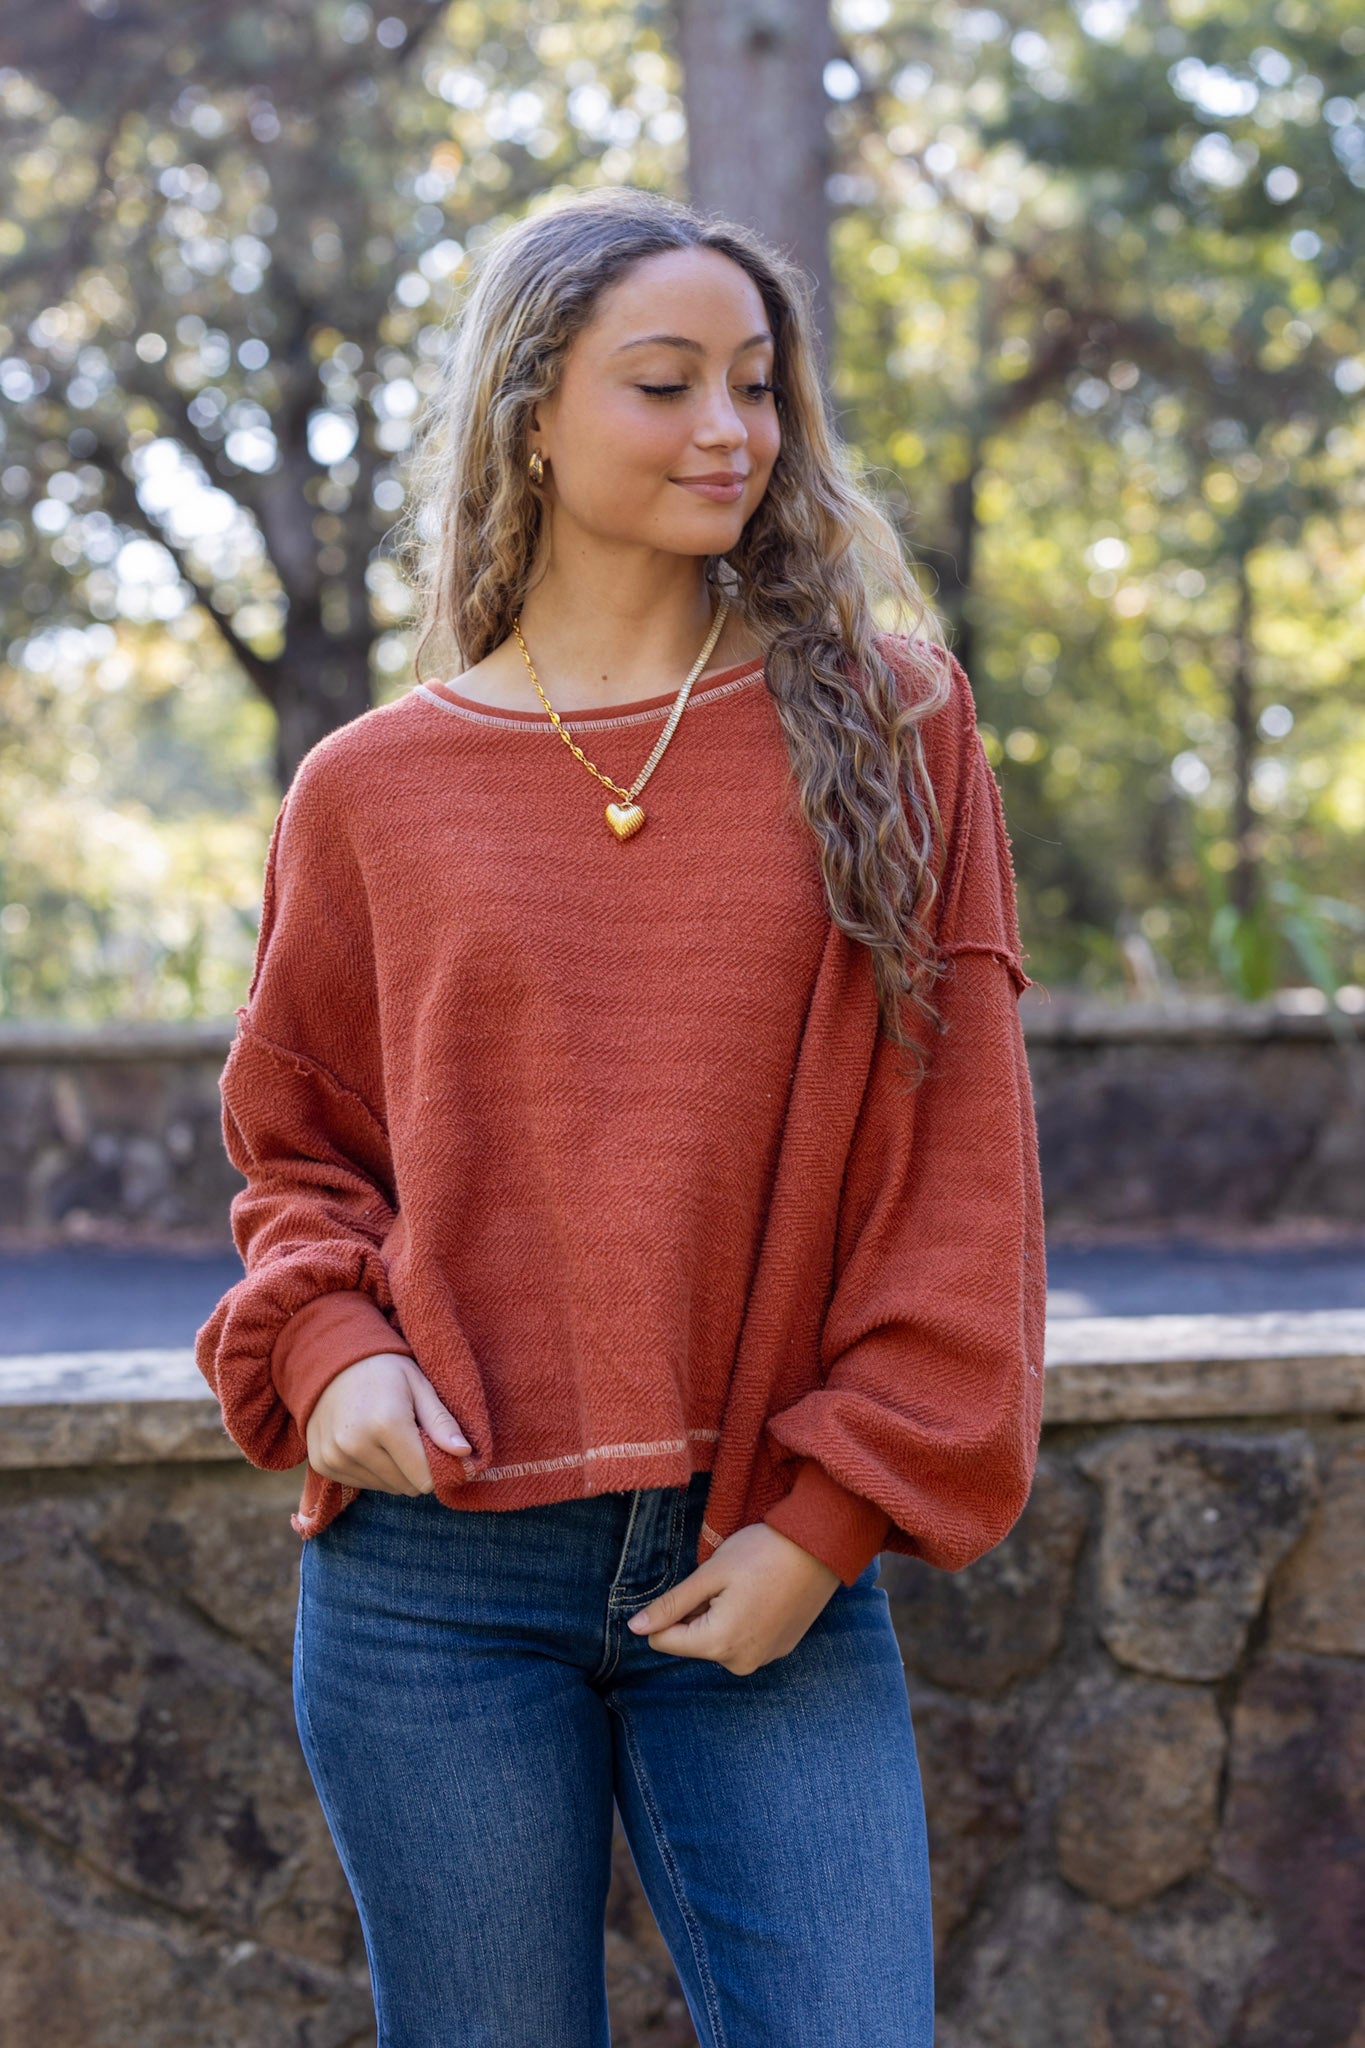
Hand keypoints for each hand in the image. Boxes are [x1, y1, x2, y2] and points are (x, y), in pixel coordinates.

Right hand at [304, 1352, 470, 1495]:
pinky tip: (367, 1442)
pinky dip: (372, 1470)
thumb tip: (465, 1454)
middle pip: (406, 1486)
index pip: (424, 1478)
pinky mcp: (322, 1464)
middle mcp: (356, 1445)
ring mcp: (335, 1457)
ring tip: (387, 1437)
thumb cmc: (384, 1369)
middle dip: (416, 1468)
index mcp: (386, 1423)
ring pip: (385, 1488)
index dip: (437, 1467)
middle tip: (410, 1437)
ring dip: (394, 1470)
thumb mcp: (419, 1385)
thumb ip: (442, 1422)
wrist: (331, 1360)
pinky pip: (362, 1484)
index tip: (436, 1448)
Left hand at [625, 1521, 841, 1673]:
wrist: (822, 1548)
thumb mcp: (710, 1574)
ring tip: (746, 1586)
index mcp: (719, 1644)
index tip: (696, 1585)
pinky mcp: (779, 1650)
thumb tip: (635, 1628)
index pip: (664, 1640)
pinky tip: (762, 1594)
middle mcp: (740, 1663)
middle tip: (725, 1581)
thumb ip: (671, 1605)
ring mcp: (763, 1659)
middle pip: (693, 1642)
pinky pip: (744, 1640)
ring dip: (720, 1615)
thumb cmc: (762, 1553)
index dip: (669, 1610)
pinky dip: (743, 1619)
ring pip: (718, 1640)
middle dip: (698, 1612)